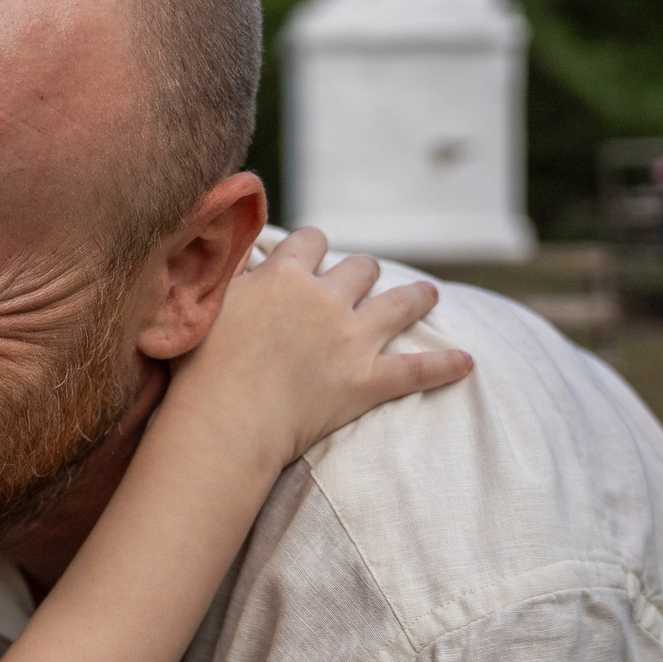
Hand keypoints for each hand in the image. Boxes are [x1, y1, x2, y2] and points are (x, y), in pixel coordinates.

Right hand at [171, 226, 471, 466]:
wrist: (223, 420)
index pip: (309, 241)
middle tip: (363, 280)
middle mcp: (324, 298)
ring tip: (428, 295)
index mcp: (282, 276)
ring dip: (416, 297)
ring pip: (399, 303)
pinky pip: (418, 370)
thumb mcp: (194, 305)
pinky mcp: (368, 381)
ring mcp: (351, 339)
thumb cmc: (196, 368)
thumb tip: (204, 246)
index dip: (312, 246)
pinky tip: (468, 363)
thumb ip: (210, 274)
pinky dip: (446, 367)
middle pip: (359, 267)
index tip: (311, 253)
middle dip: (362, 271)